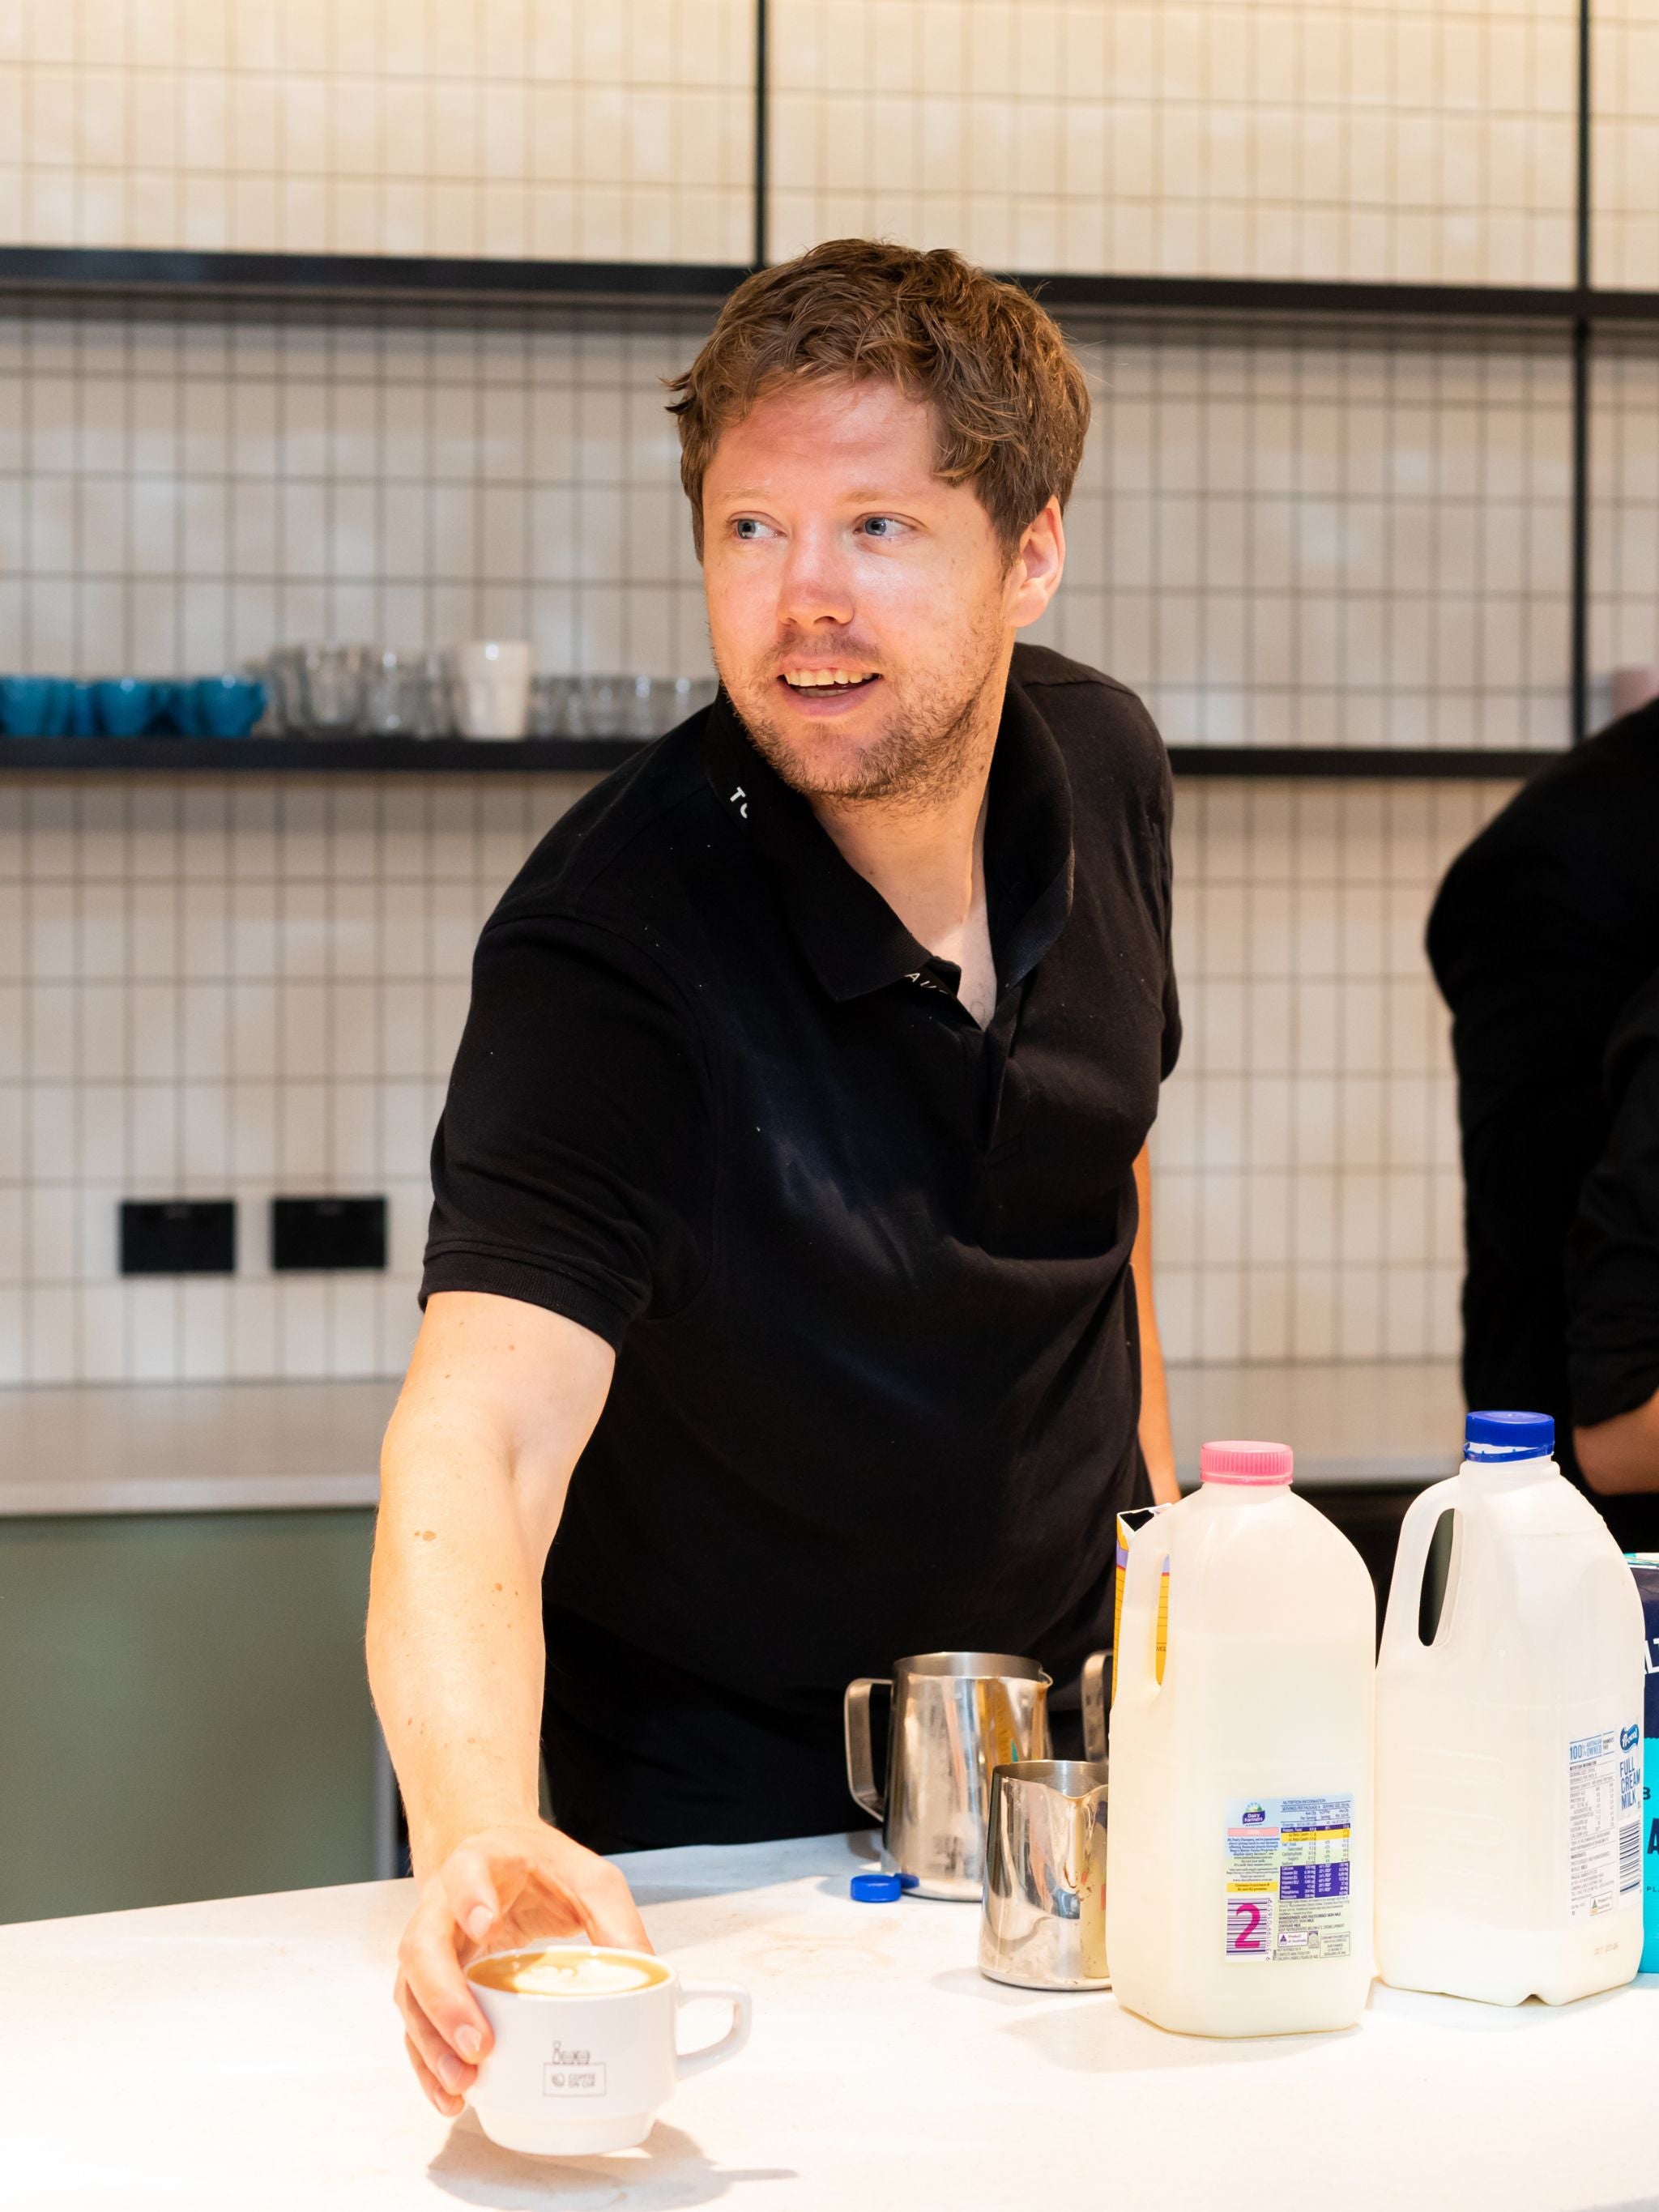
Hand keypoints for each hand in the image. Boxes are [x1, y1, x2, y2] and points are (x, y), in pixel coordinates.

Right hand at [394, 1820, 650, 2115]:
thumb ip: (616, 1920)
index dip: (469, 1897)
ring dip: (431, 2043)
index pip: (465, 1873)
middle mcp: (441, 1905)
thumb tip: (648, 1976)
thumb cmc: (541, 1867)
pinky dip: (427, 2063)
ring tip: (464, 2083)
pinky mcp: (428, 1983)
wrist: (499, 1855)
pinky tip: (451, 2095)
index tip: (486, 1924)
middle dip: (444, 1999)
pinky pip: (415, 2024)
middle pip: (421, 1948)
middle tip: (479, 2043)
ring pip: (409, 1994)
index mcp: (482, 1864)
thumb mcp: (589, 1878)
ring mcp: (429, 1946)